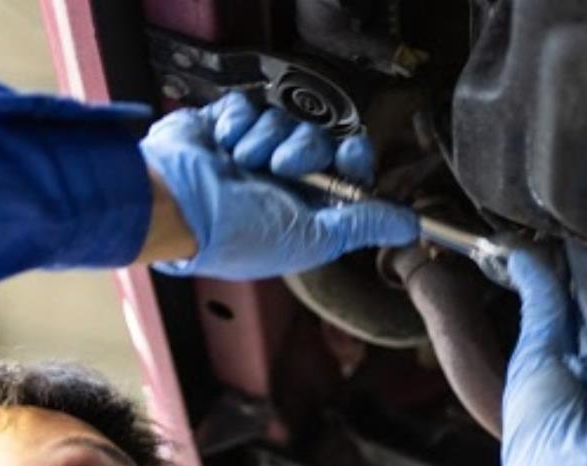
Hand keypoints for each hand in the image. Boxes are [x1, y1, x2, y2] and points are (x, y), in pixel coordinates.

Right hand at [137, 91, 418, 279]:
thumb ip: (361, 226)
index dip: (352, 162)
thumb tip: (409, 227)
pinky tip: (223, 146)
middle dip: (303, 151)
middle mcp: (279, 183)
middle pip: (320, 141)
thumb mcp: (311, 239)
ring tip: (242, 163)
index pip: (347, 172)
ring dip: (266, 141)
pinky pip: (250, 106)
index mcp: (302, 212)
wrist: (177, 205)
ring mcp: (251, 152)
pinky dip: (237, 124)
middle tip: (280, 169)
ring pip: (285, 120)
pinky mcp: (225, 127)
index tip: (345, 160)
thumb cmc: (234, 235)